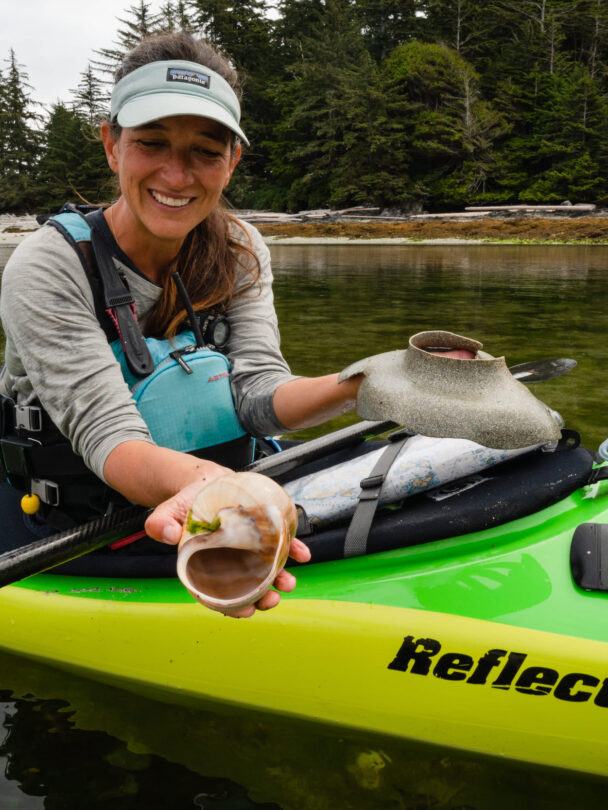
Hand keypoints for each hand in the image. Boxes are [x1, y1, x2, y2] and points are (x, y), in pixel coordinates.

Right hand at [144, 477, 311, 617]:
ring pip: (266, 569)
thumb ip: (160, 523)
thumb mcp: (168, 510)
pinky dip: (293, 550)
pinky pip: (280, 544)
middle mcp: (230, 562)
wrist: (204, 482)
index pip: (218, 595)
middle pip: (247, 587)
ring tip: (288, 582)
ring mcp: (248, 548)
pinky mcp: (262, 532)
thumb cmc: (185, 502)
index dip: (231, 608)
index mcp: (205, 566)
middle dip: (262, 597)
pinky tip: (303, 554)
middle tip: (272, 598)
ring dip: (280, 578)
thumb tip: (167, 534)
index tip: (246, 613)